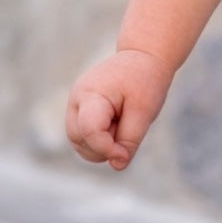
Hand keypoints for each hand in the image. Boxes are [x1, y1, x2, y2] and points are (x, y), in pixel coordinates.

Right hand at [65, 49, 173, 169]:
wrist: (143, 57)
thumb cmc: (145, 81)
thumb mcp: (145, 111)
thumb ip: (130, 139)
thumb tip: (117, 165)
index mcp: (91, 93)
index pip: (88, 130)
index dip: (106, 148)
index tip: (125, 153)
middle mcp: (77, 99)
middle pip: (77, 138)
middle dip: (101, 148)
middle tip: (127, 134)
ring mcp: (76, 104)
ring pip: (77, 140)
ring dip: (100, 145)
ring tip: (122, 126)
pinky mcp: (81, 109)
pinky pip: (84, 134)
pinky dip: (100, 139)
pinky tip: (117, 125)